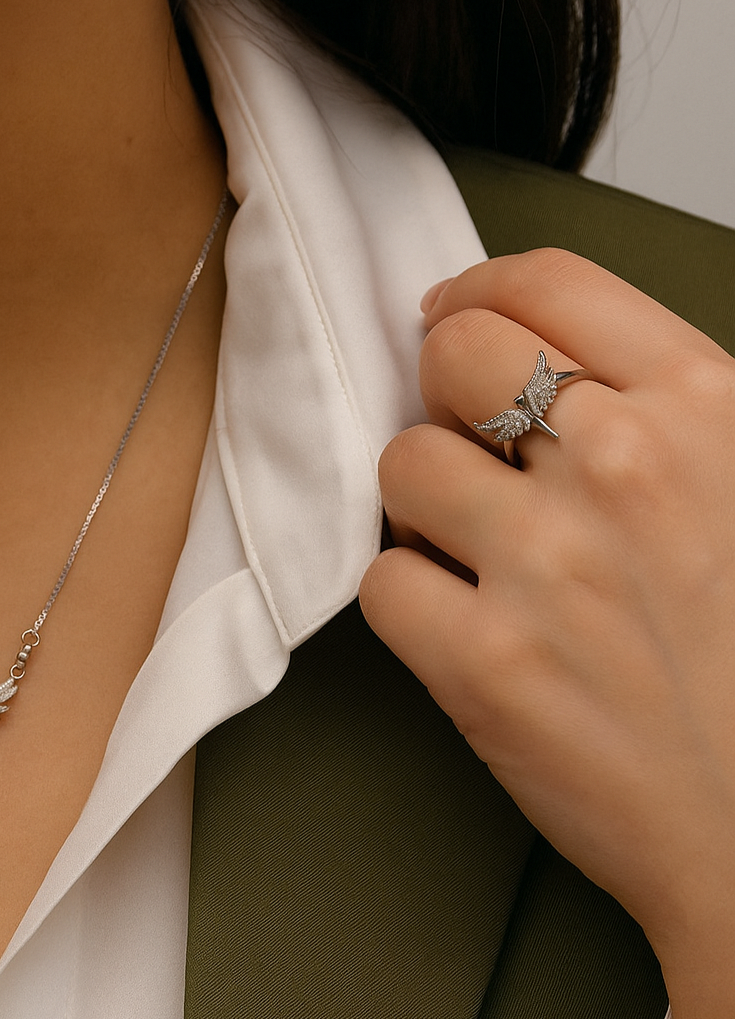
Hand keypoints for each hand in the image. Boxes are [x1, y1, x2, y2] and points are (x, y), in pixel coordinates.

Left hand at [359, 249, 734, 1018]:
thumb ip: (674, 410)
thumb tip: (558, 356)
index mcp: (708, 410)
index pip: (549, 285)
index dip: (481, 292)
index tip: (456, 314)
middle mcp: (624, 470)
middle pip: (454, 355)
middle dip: (442, 386)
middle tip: (459, 431)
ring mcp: (547, 567)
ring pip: (402, 463)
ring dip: (421, 500)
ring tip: (468, 543)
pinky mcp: (484, 666)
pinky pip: (382, 579)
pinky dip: (409, 595)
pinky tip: (459, 617)